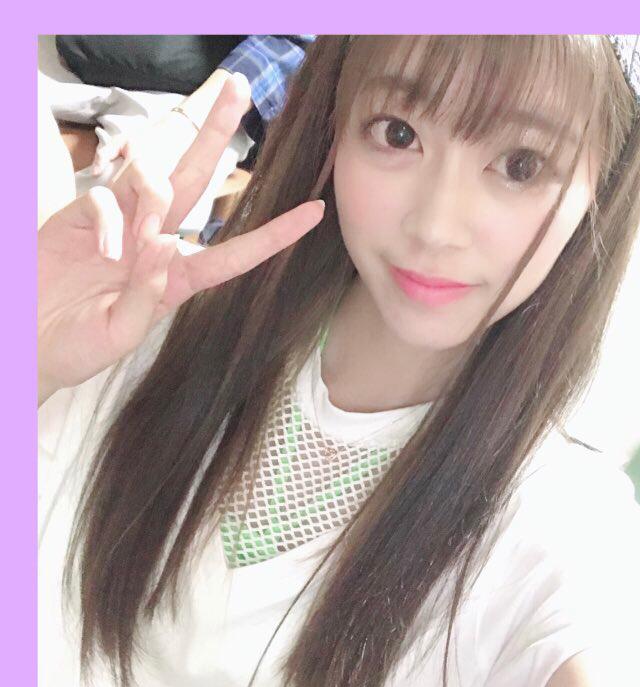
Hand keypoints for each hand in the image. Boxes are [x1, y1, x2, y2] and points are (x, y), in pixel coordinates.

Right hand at [38, 74, 323, 405]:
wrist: (27, 343)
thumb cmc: (77, 346)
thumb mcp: (120, 332)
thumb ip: (147, 295)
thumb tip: (168, 244)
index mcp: (179, 279)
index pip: (236, 252)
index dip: (275, 233)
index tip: (314, 212)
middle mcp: (155, 244)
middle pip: (194, 180)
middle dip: (215, 134)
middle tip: (238, 89)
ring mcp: (119, 226)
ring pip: (151, 177)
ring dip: (154, 193)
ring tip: (141, 233)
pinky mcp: (83, 216)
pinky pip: (105, 198)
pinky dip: (110, 219)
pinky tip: (106, 249)